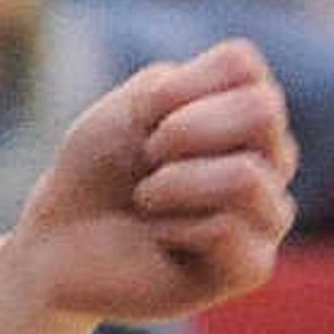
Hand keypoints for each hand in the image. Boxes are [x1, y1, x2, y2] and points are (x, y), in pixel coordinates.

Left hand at [5, 40, 295, 319]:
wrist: (60, 242)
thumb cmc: (99, 170)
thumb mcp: (130, 109)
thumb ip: (188, 90)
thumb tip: (254, 107)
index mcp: (246, 111)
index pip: (241, 65)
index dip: (176, 87)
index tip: (144, 117)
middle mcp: (272, 159)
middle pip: (262, 112)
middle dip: (181, 131)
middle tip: (147, 159)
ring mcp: (269, 213)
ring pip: (246, 176)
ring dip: (171, 185)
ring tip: (148, 202)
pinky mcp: (253, 267)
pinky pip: (226, 230)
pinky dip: (171, 229)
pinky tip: (161, 240)